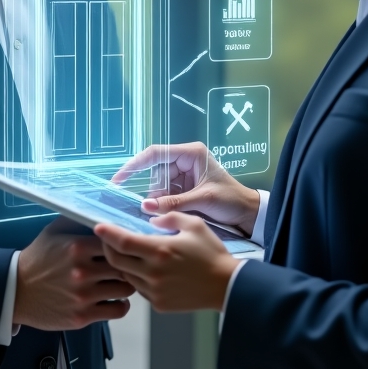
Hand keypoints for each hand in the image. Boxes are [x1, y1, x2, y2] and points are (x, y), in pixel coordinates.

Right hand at [13, 218, 133, 329]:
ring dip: (126, 285)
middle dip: (128, 265)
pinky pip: (118, 310)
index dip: (123, 245)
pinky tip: (115, 299)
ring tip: (120, 281)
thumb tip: (102, 211)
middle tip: (127, 265)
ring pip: (126, 289)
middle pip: (125, 266)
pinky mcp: (83, 316)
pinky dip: (121, 305)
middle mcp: (82, 271)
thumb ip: (79, 219)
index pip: (117, 243)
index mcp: (77, 247)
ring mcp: (83, 296)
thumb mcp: (54, 231)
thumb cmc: (38, 259)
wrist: (16, 291)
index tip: (124, 247)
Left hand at [95, 214, 238, 312]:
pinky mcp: (159, 304)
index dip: (107, 233)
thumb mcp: (194, 225)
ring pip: (126, 276)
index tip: (97, 226)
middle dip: (108, 248)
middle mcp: (153, 273)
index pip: (123, 242)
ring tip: (128, 253)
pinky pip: (139, 289)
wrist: (227, 286)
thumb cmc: (212, 253)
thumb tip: (150, 219)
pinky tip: (146, 269)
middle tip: (108, 239)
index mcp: (160, 251)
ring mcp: (155, 291)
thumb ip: (169, 217)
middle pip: (116, 261)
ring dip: (122, 264)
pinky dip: (137, 277)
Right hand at [112, 142, 260, 234]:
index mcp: (191, 154)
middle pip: (156, 172)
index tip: (119, 179)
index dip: (135, 164)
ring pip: (159, 186)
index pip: (156, 153)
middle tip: (143, 208)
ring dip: (157, 200)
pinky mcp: (185, 189)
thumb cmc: (231, 200)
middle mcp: (185, 161)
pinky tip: (162, 215)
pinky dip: (162, 205)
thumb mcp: (203, 200)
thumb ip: (174, 202)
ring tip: (157, 215)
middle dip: (151, 190)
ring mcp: (184, 175)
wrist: (248, 214)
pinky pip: (166, 195)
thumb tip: (146, 205)